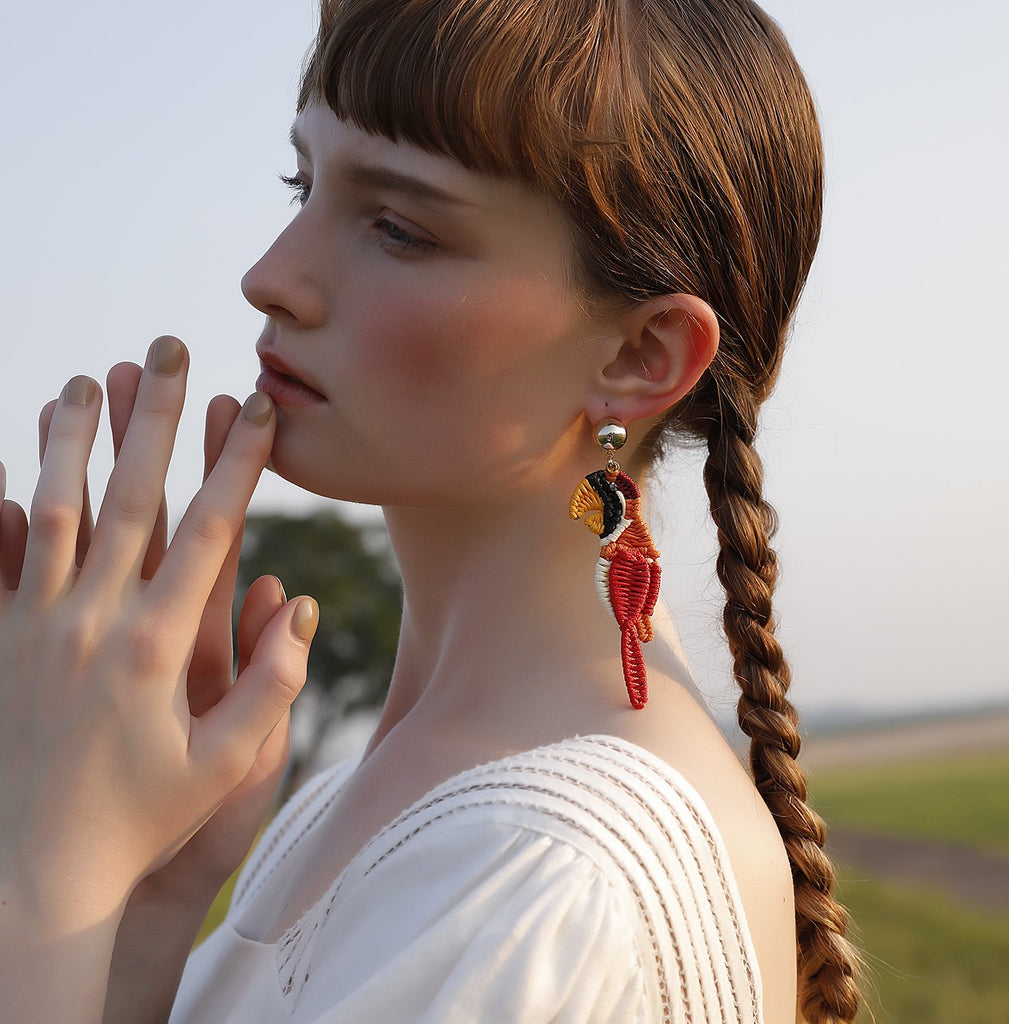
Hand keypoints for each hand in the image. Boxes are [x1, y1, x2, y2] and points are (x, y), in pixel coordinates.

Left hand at [0, 337, 316, 927]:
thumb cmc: (140, 822)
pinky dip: (6, 504)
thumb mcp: (225, 768)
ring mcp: (36, 629)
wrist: (29, 874)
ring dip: (75, 438)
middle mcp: (94, 623)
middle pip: (132, 499)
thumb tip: (300, 606)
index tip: (255, 408)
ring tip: (86, 377)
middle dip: (155, 418)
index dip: (237, 464)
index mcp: (159, 648)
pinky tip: (9, 464)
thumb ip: (270, 687)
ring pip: (57, 510)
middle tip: (166, 350)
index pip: (210, 533)